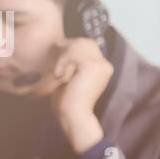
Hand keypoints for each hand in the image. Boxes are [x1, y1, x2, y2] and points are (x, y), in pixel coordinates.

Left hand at [48, 37, 112, 152]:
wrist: (74, 116)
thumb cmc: (68, 103)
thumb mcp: (69, 79)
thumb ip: (70, 65)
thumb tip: (60, 49)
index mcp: (103, 68)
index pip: (89, 45)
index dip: (73, 44)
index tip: (57, 47)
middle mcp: (105, 65)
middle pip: (85, 42)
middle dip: (67, 45)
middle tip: (54, 50)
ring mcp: (101, 65)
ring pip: (78, 46)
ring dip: (63, 57)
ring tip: (58, 73)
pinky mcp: (92, 66)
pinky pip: (73, 54)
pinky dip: (62, 62)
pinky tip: (59, 76)